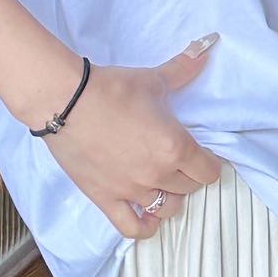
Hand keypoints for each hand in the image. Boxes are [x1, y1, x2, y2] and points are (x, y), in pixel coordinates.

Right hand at [41, 34, 226, 239]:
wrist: (66, 101)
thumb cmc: (112, 88)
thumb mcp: (153, 80)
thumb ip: (182, 69)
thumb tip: (205, 48)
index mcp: (174, 146)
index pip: (209, 171)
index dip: (211, 163)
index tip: (206, 157)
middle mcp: (157, 173)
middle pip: (190, 188)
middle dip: (190, 175)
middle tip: (182, 161)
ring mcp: (131, 190)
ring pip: (167, 208)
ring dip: (171, 197)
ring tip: (164, 182)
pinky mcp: (105, 198)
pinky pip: (132, 227)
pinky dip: (145, 227)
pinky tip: (148, 215)